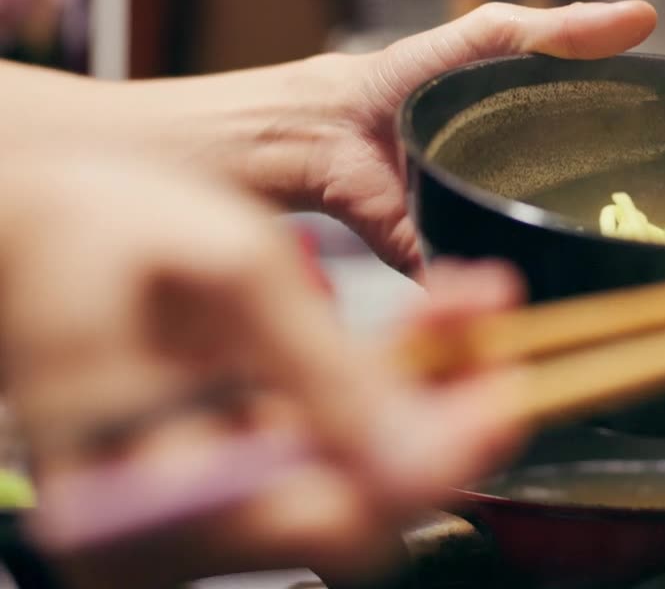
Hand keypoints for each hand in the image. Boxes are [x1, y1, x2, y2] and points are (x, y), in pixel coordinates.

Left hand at [0, 0, 655, 281]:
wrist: (134, 161)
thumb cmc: (199, 149)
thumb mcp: (307, 173)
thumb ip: (386, 211)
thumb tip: (451, 269)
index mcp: (382, 77)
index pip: (491, 37)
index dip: (569, 30)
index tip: (640, 21)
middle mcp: (390, 91)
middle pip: (496, 58)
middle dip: (569, 51)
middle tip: (642, 52)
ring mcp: (382, 124)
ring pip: (474, 107)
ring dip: (536, 105)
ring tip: (607, 116)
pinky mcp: (368, 160)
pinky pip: (444, 158)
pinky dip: (486, 166)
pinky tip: (509, 195)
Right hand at [0, 152, 524, 586]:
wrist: (24, 234)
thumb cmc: (96, 236)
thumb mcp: (226, 277)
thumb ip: (322, 373)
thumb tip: (421, 457)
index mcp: (160, 498)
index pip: (351, 518)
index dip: (448, 454)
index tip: (510, 385)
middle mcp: (177, 537)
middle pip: (368, 503)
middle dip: (447, 408)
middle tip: (487, 319)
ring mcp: (200, 518)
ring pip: (360, 477)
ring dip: (426, 392)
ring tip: (462, 307)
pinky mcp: (222, 483)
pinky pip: (329, 455)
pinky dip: (384, 392)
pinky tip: (423, 328)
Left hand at [305, 0, 656, 278]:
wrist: (334, 127)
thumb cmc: (410, 76)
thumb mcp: (491, 35)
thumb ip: (560, 30)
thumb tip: (645, 17)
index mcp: (543, 142)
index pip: (612, 161)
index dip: (653, 170)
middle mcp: (528, 193)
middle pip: (590, 216)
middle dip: (626, 227)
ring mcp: (496, 232)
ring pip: (552, 258)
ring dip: (581, 266)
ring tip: (628, 273)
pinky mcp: (460, 264)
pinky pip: (496, 291)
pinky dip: (520, 296)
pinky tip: (558, 297)